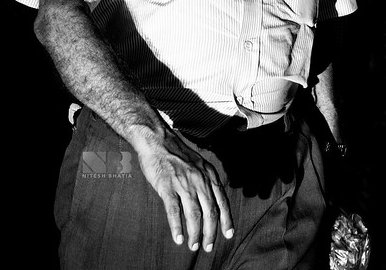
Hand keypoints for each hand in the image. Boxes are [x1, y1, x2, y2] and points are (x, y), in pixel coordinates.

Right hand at [137, 131, 233, 252]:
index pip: (222, 201)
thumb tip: (211, 201)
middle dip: (211, 233)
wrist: (157, 139)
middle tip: (208, 247)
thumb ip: (206, 180)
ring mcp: (183, 183)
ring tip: (193, 246)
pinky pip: (174, 211)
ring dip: (195, 234)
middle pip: (210, 212)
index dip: (226, 220)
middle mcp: (199, 180)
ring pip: (194, 215)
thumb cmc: (176, 152)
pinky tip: (178, 238)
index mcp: (208, 174)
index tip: (228, 234)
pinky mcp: (167, 186)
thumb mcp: (198, 163)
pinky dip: (177, 227)